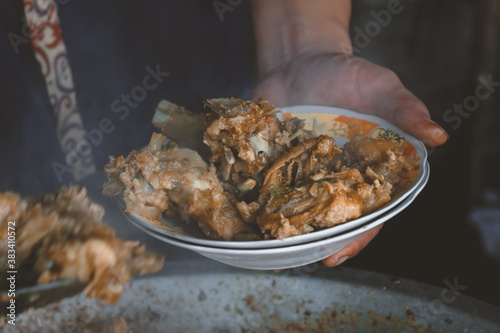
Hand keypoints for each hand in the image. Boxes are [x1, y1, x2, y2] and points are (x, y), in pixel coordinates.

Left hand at [251, 52, 447, 265]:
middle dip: (314, 240)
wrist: (300, 60)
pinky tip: (244, 214)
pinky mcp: (272, 161)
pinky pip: (263, 185)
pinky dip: (255, 199)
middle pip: (327, 218)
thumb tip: (437, 136)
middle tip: (296, 258)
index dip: (354, 237)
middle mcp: (331, 178)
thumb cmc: (346, 74)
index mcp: (364, 170)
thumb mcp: (379, 86)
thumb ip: (404, 110)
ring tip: (268, 247)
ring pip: (294, 208)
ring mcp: (299, 172)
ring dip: (282, 227)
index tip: (336, 256)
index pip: (366, 212)